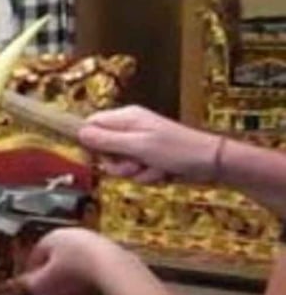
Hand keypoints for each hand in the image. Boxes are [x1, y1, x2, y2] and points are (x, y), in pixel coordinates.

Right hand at [17, 227, 125, 294]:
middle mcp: (76, 234)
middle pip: (61, 258)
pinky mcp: (122, 256)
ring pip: (83, 263)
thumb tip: (21, 285)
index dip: (32, 276)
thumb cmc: (73, 280)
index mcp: (53, 237)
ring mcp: (101, 243)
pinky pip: (103, 271)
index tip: (33, 291)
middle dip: (57, 276)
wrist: (120, 278)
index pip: (35, 256)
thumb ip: (28, 286)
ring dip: (79, 279)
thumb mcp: (41, 288)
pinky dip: (99, 282)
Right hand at [79, 106, 220, 184]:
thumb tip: (79, 133)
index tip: (96, 157)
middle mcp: (130, 129)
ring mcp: (141, 145)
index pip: (91, 124)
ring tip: (154, 168)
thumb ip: (107, 140)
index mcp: (126, 118)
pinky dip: (148, 176)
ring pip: (120, 164)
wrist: (214, 163)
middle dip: (118, 163)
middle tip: (135, 164)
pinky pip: (136, 172)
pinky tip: (163, 173)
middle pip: (104, 149)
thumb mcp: (139, 146)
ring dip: (136, 173)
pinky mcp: (150, 159)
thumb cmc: (179, 150)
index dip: (89, 142)